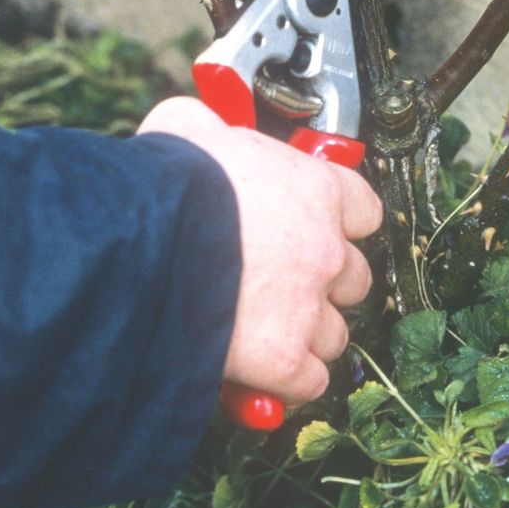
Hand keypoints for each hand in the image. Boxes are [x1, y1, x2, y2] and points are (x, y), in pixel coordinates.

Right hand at [137, 97, 382, 406]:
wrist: (143, 243)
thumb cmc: (168, 184)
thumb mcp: (189, 128)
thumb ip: (210, 126)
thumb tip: (196, 124)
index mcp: (319, 190)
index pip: (365, 211)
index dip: (339, 224)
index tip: (318, 230)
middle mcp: (327, 249)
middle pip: (354, 278)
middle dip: (323, 284)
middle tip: (284, 285)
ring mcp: (310, 307)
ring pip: (334, 334)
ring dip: (306, 335)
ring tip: (267, 331)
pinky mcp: (284, 360)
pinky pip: (308, 383)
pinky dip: (288, 383)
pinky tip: (261, 373)